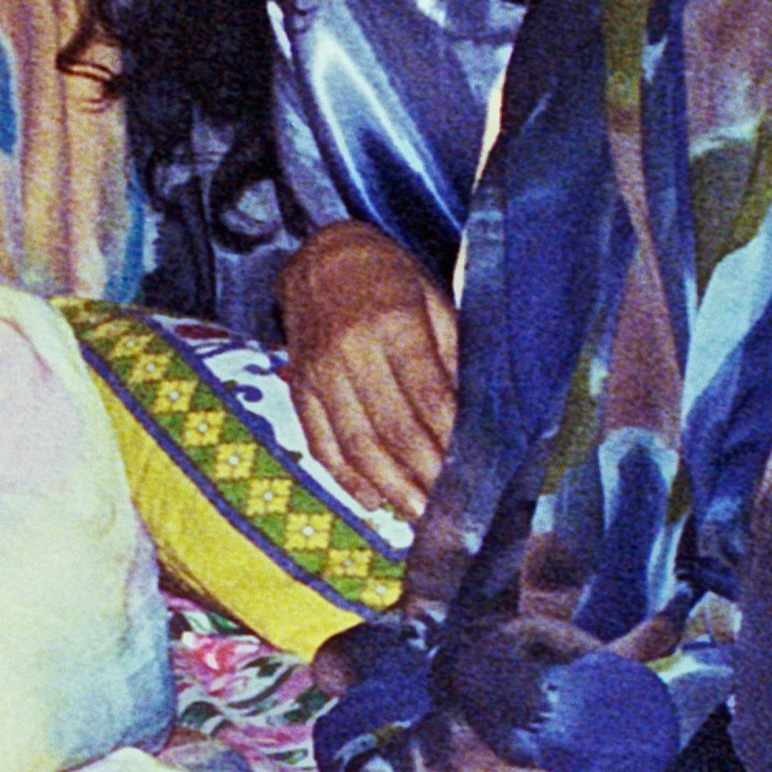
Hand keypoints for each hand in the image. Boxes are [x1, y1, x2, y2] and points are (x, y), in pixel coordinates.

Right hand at [274, 220, 460, 523]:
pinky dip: (346, 478)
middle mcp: (350, 350)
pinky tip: (373, 500)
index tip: (472, 470)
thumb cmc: (390, 277)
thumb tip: (471, 413)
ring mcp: (319, 372)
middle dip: (423, 473)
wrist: (320, 255)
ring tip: (418, 516)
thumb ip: (451, 352)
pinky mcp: (298, 387)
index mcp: (391, 321)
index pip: (425, 393)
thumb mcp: (432, 297)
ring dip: (389, 487)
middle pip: (389, 427)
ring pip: (355, 444)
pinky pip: (320, 442)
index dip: (449, 436)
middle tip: (451, 510)